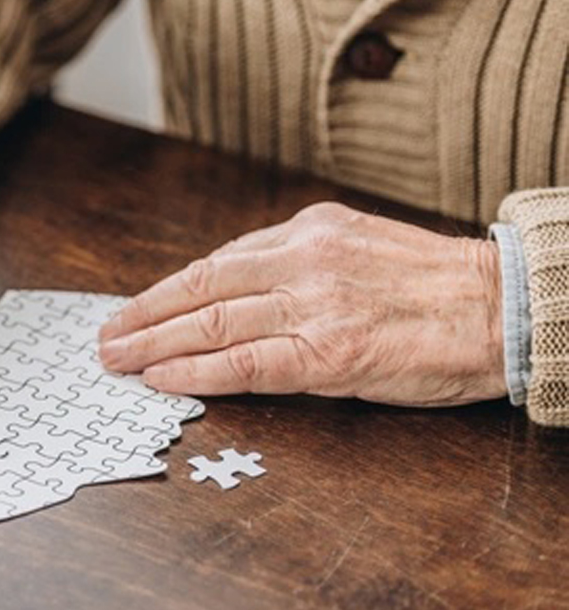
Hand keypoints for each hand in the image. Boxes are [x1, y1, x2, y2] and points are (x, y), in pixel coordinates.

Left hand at [98, 202, 505, 406]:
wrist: (503, 306)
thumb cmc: (433, 283)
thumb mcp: (357, 244)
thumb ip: (297, 259)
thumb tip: (234, 285)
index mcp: (307, 230)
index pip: (216, 262)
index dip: (165, 290)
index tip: (133, 307)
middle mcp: (302, 260)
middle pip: (199, 289)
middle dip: (143, 315)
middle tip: (106, 337)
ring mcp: (313, 306)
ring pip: (211, 323)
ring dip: (153, 344)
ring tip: (117, 359)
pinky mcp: (329, 353)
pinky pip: (246, 364)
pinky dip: (196, 372)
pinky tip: (163, 379)